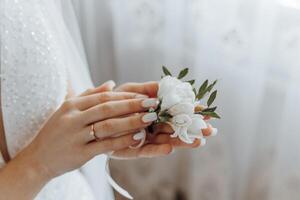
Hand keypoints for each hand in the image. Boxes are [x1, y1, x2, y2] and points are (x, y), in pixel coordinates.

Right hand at [21, 82, 159, 178]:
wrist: (38, 158)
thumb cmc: (56, 132)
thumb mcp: (68, 110)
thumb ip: (89, 95)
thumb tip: (111, 83)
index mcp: (72, 105)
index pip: (103, 97)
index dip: (126, 95)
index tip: (144, 95)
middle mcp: (73, 118)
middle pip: (108, 108)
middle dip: (133, 104)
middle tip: (152, 104)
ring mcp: (75, 136)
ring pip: (108, 125)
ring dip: (131, 121)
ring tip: (149, 119)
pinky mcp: (80, 153)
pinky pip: (105, 145)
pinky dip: (122, 141)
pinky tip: (137, 138)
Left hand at [113, 81, 217, 157]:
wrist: (90, 115)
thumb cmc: (112, 101)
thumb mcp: (130, 90)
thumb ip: (148, 88)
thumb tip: (168, 84)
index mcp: (154, 111)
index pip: (176, 112)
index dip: (191, 111)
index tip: (206, 111)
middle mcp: (151, 126)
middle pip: (175, 128)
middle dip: (193, 129)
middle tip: (210, 130)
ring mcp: (143, 138)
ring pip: (165, 140)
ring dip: (181, 141)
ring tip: (198, 141)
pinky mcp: (131, 149)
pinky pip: (145, 150)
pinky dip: (156, 150)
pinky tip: (170, 148)